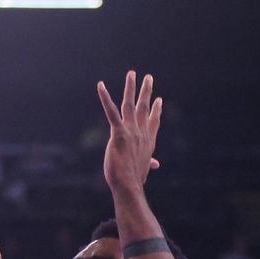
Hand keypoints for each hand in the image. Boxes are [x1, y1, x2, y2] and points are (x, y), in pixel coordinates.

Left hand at [97, 71, 162, 191]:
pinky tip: (100, 86)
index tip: (159, 99)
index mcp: (147, 141)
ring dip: (131, 88)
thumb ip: (149, 162)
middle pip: (144, 108)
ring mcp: (131, 131)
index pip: (153, 122)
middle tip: (148, 77)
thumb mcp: (144, 169)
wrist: (129, 185)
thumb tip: (156, 164)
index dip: (156, 110)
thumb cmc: (134, 180)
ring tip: (132, 73)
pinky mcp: (118, 133)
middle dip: (146, 91)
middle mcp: (141, 133)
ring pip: (130, 105)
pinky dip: (105, 98)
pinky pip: (111, 111)